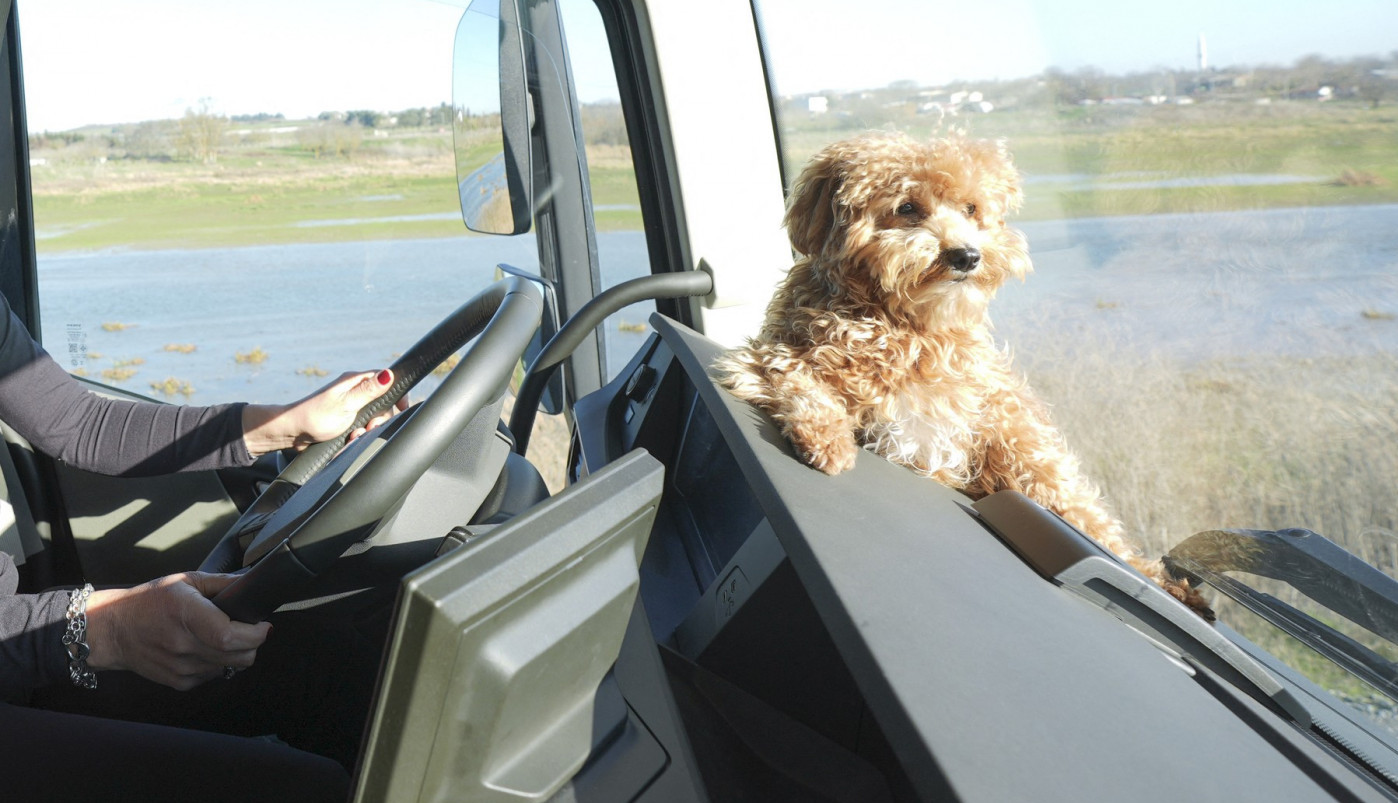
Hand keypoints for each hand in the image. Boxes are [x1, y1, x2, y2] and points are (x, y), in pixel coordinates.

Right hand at [84, 573, 271, 689]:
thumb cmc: (148, 602)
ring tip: (223, 637)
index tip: (262, 625)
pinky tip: (204, 649)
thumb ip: (221, 582)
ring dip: (236, 654)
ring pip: (230, 668)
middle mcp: (183, 644)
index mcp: (186, 615)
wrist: (112, 631)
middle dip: (253, 644)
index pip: (230, 636)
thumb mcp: (184, 581)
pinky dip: (218, 664)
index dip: (255, 634)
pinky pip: (213, 676)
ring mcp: (181, 667)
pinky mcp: (178, 682)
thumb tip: (250, 583)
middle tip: (249, 631)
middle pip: (239, 657)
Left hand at [241, 369, 408, 456]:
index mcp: (354, 381)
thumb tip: (389, 375)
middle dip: (379, 418)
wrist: (292, 433)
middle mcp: (354, 391)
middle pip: (383, 403)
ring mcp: (350, 405)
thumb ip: (369, 391)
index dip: (397, 394)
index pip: (386, 380)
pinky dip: (358, 434)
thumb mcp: (346, 403)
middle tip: (369, 427)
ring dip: (368, 429)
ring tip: (354, 435)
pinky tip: (349, 438)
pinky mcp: (345, 419)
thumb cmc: (314, 416)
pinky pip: (362, 426)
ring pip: (373, 417)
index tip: (402, 408)